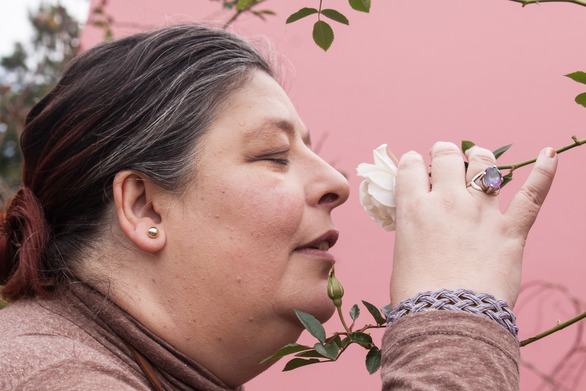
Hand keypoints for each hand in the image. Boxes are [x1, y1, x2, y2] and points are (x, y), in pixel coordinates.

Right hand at [390, 141, 557, 307]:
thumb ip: (413, 230)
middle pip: (447, 157)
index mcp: (414, 208)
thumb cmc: (417, 295)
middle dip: (444, 152)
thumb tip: (420, 223)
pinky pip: (532, 195)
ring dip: (480, 156)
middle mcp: (447, 202)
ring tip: (478, 155)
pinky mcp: (510, 230)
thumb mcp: (403, 254)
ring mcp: (481, 213)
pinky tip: (549, 154)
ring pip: (484, 166)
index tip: (415, 164)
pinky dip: (544, 172)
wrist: (448, 319)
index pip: (411, 167)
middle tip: (444, 155)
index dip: (412, 162)